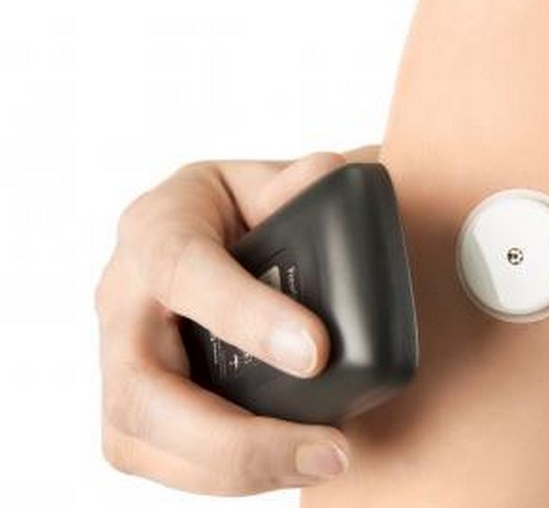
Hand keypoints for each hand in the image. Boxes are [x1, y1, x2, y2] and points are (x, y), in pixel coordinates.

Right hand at [95, 152, 351, 494]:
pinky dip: (219, 475)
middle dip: (233, 436)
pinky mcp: (130, 401)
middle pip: (142, 387)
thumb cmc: (246, 213)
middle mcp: (123, 297)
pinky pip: (153, 455)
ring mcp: (119, 355)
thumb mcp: (274, 182)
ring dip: (231, 467)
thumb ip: (304, 183)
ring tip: (318, 461)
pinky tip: (282, 463)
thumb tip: (326, 176)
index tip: (316, 353)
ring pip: (139, 436)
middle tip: (327, 448)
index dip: (244, 316)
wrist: (221, 241)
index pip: (182, 270)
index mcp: (156, 228)